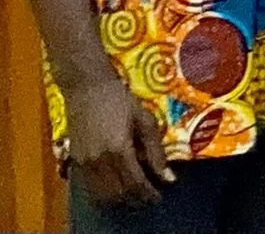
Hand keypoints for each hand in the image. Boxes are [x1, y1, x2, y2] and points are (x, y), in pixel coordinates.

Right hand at [64, 78, 172, 207]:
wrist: (86, 87)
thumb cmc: (120, 99)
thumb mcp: (145, 121)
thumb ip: (156, 151)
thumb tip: (168, 177)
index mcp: (118, 150)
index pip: (135, 183)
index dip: (149, 194)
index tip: (159, 196)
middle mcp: (98, 161)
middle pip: (118, 193)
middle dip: (136, 199)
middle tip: (149, 197)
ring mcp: (83, 162)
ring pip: (101, 195)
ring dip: (119, 199)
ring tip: (134, 195)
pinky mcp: (74, 160)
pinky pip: (88, 187)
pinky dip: (103, 193)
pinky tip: (115, 187)